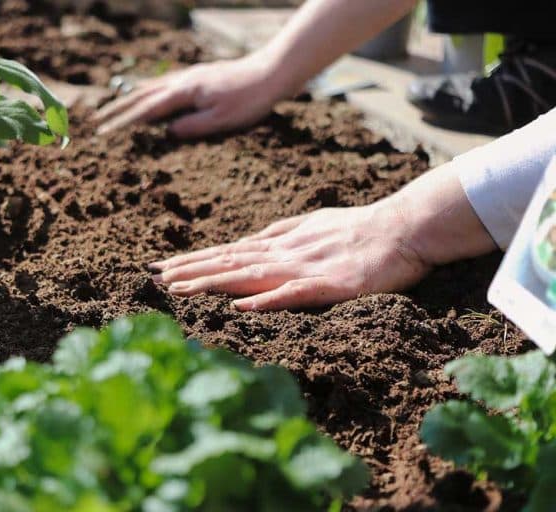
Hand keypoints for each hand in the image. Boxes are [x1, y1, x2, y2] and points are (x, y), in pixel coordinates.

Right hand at [93, 54, 286, 138]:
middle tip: (98, 122)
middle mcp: (183, 81)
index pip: (147, 110)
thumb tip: (167, 134)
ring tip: (114, 109)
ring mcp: (189, 76)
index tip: (105, 133)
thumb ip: (192, 126)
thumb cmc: (250, 99)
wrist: (271, 72)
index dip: (124, 122)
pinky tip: (148, 94)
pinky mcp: (198, 76)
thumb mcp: (222, 120)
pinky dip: (148, 90)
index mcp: (185, 92)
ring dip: (130, 99)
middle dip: (118, 110)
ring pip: (152, 87)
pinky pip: (164, 83)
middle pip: (142, 95)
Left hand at [150, 199, 432, 310]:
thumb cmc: (359, 228)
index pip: (227, 252)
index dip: (193, 260)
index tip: (161, 267)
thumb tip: (249, 241)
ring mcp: (305, 267)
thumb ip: (280, 233)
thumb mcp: (312, 225)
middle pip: (228, 262)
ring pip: (249, 275)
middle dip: (189, 270)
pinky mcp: (329, 284)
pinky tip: (239, 306)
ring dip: (212, 282)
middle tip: (152, 278)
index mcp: (280, 243)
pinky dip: (265, 300)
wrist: (404, 227)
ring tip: (178, 289)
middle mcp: (284, 253)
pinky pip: (293, 293)